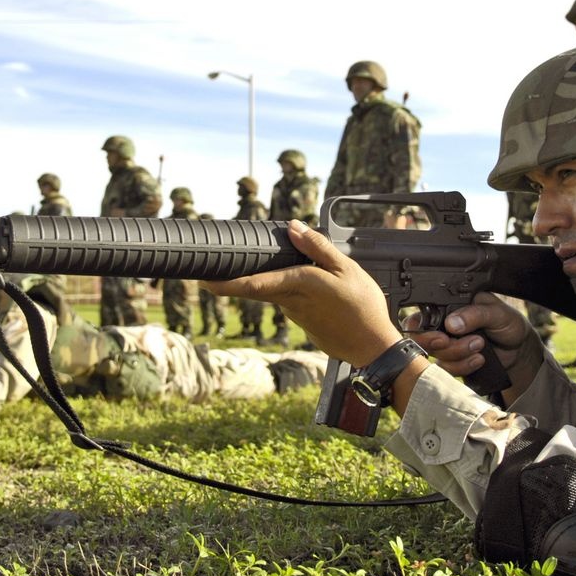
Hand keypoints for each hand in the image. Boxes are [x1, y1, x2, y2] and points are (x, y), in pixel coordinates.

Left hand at [203, 220, 395, 365]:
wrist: (373, 348)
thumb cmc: (363, 307)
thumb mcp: (347, 269)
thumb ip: (318, 247)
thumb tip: (294, 227)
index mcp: (299, 284)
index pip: (253, 283)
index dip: (225, 283)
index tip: (202, 280)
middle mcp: (290, 301)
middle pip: (253, 290)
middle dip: (227, 285)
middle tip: (204, 278)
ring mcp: (295, 314)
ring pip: (272, 294)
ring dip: (261, 283)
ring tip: (255, 268)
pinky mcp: (303, 323)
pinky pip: (287, 301)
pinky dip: (283, 291)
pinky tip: (297, 285)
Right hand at [405, 292, 543, 396]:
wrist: (518, 350)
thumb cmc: (507, 323)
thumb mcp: (496, 312)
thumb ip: (475, 314)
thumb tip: (452, 323)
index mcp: (448, 306)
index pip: (422, 316)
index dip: (424, 329)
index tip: (443, 337)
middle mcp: (442, 325)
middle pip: (424, 339)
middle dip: (445, 345)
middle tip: (469, 341)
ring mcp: (446, 345)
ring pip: (436, 356)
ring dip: (459, 355)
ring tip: (480, 346)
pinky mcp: (452, 362)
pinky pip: (446, 370)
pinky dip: (463, 367)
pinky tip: (479, 360)